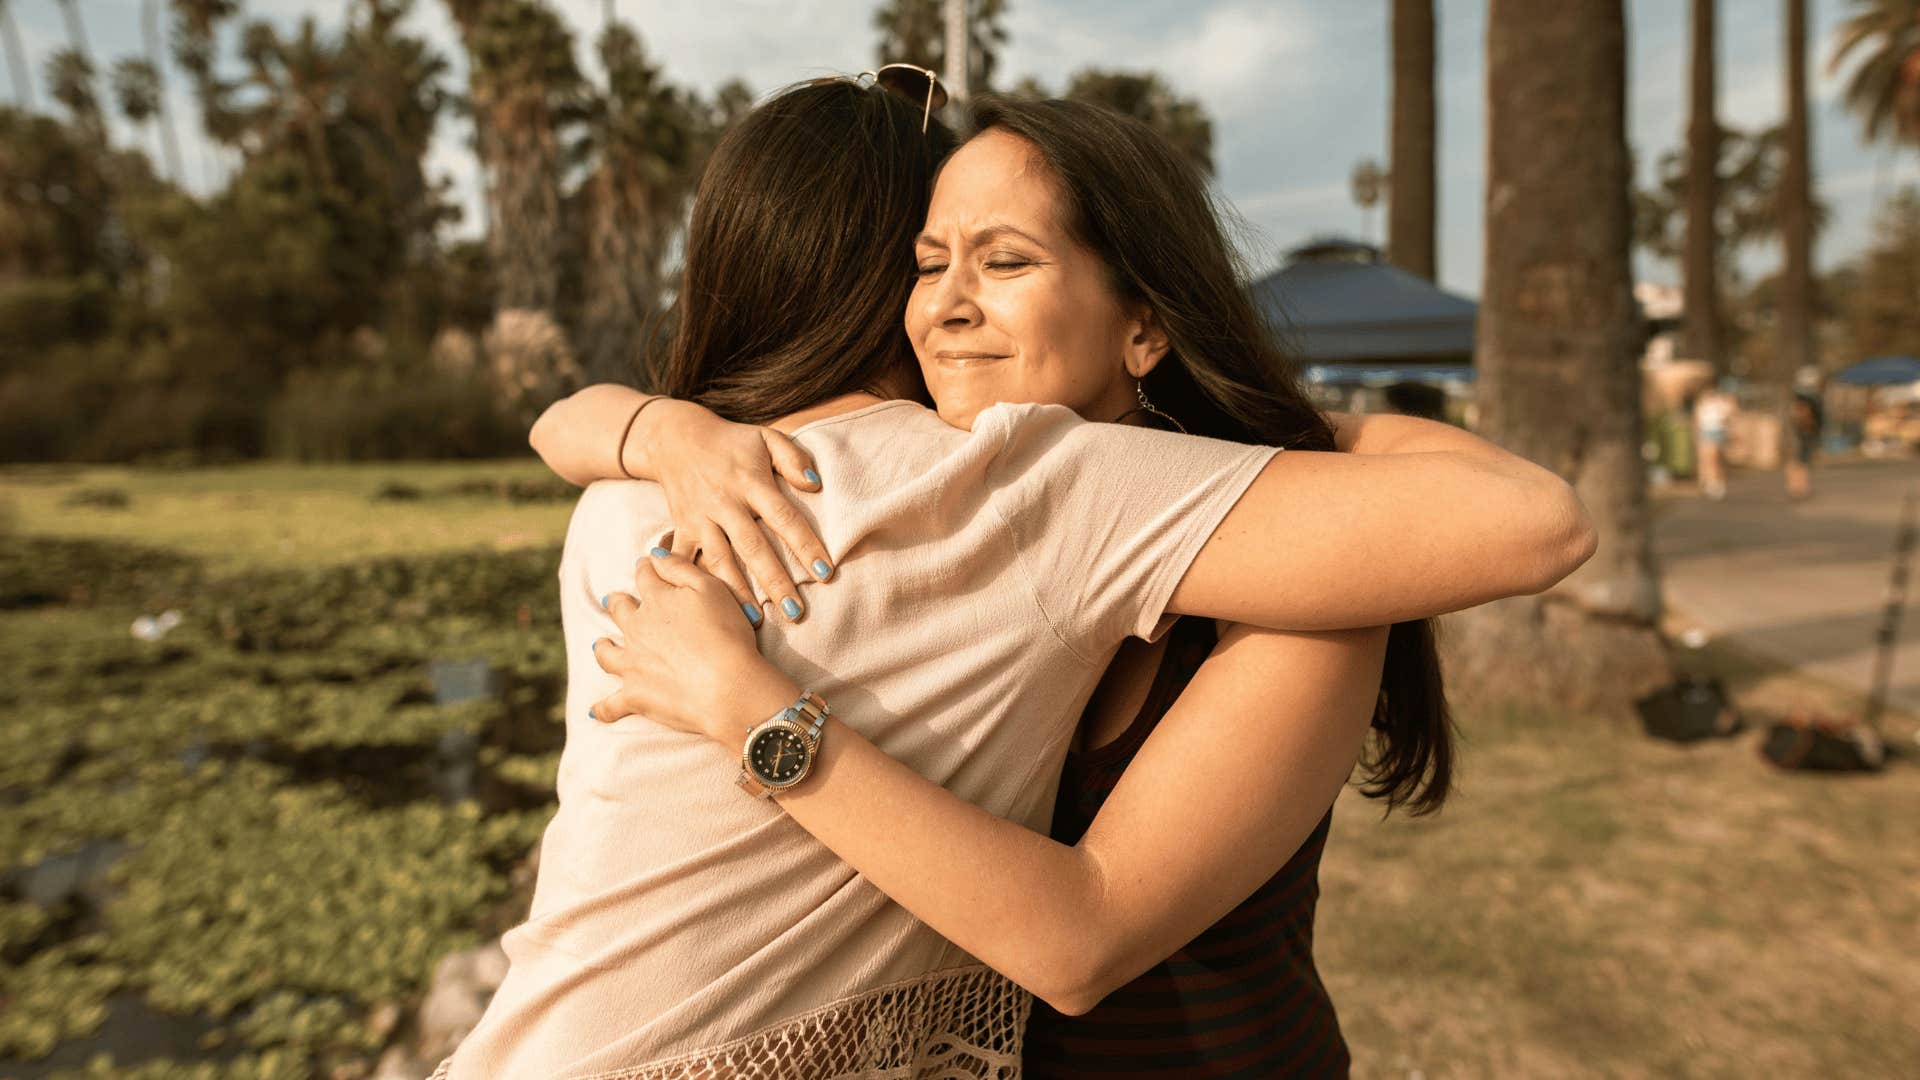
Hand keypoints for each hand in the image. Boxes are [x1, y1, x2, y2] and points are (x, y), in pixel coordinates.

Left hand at [590, 550, 800, 743]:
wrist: (728, 687)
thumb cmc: (727, 635)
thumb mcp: (712, 589)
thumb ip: (680, 568)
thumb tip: (654, 554)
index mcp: (657, 600)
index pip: (645, 576)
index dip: (646, 568)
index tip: (647, 565)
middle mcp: (637, 629)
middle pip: (620, 610)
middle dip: (618, 603)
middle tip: (616, 601)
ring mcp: (632, 664)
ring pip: (607, 653)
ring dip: (603, 647)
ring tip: (602, 645)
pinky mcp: (635, 696)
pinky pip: (611, 705)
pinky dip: (603, 709)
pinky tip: (595, 712)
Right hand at [631, 399, 833, 621]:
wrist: (675, 438)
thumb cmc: (732, 442)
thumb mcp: (765, 438)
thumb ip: (792, 458)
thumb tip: (815, 483)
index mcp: (750, 482)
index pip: (783, 517)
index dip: (805, 545)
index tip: (825, 573)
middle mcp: (725, 503)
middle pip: (753, 547)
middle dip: (775, 581)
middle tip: (795, 612)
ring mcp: (700, 518)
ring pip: (720, 560)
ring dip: (738, 592)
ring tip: (757, 621)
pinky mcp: (681, 528)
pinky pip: (687, 561)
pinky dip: (695, 584)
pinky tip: (708, 607)